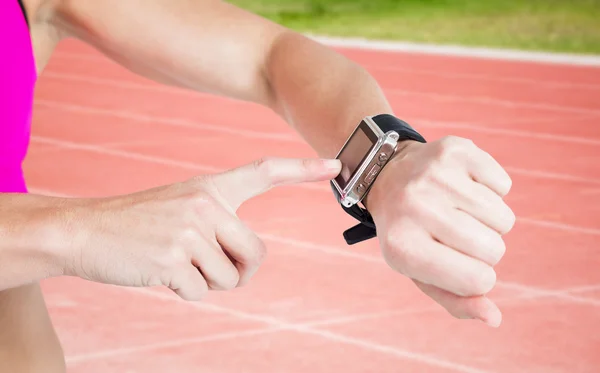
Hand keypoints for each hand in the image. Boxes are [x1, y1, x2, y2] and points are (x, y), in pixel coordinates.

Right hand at [61, 157, 340, 299]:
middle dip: (239, 270)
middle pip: (257, 255)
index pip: (264, 171)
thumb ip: (221, 225)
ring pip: (231, 279)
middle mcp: (206, 204)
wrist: (83, 231)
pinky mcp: (172, 259)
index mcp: (211, 187)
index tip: (335, 165)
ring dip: (207, 281)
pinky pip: (202, 293)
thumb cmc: (139, 223)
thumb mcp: (182, 207)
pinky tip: (158, 271)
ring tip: (174, 261)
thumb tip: (251, 265)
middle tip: (207, 264)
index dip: (302, 169)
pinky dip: (184, 292)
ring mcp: (189, 231)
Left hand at [365, 136, 514, 326]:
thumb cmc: (410, 232)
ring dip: (489, 220)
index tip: (459, 263)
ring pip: (503, 218)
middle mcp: (414, 207)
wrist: (387, 176)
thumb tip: (494, 318)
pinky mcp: (454, 149)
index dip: (478, 277)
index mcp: (402, 247)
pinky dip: (491, 190)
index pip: (477, 279)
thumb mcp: (420, 271)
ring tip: (457, 210)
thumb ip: (456, 301)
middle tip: (456, 234)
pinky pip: (504, 185)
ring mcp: (433, 175)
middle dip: (486, 249)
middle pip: (493, 249)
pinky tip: (461, 187)